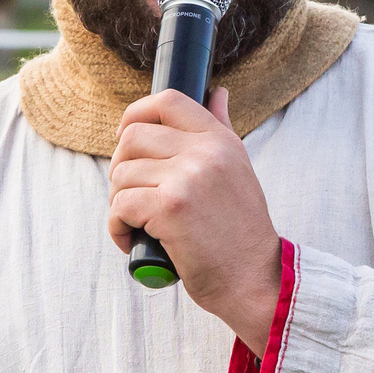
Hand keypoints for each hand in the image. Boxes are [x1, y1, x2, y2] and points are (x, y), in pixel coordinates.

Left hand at [107, 87, 283, 352]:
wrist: (256, 279)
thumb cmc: (241, 231)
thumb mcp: (238, 170)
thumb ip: (222, 129)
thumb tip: (218, 93)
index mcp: (220, 140)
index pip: (168, 101)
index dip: (136, 114)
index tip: (125, 137)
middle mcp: (206, 152)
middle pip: (132, 138)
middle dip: (121, 168)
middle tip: (132, 196)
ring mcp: (188, 178)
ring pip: (121, 174)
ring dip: (119, 202)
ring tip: (138, 223)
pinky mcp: (170, 208)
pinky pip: (120, 205)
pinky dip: (118, 226)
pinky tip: (133, 240)